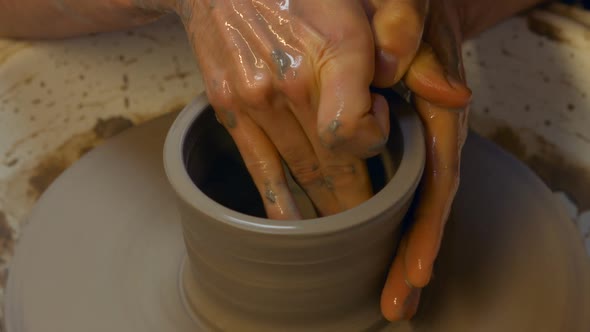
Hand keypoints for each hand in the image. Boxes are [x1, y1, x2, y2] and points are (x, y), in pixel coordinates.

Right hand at [174, 0, 389, 218]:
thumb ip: (407, 42)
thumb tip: (452, 96)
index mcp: (334, 48)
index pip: (356, 131)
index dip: (374, 137)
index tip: (378, 121)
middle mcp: (291, 80)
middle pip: (332, 160)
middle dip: (357, 196)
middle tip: (372, 221)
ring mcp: (254, 98)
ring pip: (300, 168)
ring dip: (325, 201)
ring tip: (342, 228)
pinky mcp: (229, 107)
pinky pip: (258, 165)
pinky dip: (278, 200)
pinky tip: (290, 227)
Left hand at [362, 0, 471, 320]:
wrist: (398, 6)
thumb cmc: (404, 7)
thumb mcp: (407, 10)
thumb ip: (410, 39)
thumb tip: (426, 84)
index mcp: (437, 112)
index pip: (436, 180)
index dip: (424, 226)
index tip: (413, 267)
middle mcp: (429, 137)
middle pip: (424, 207)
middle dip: (410, 256)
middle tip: (396, 305)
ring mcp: (412, 144)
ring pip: (408, 204)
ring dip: (397, 251)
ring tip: (390, 298)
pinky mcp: (394, 145)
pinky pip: (392, 189)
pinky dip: (383, 223)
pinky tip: (368, 250)